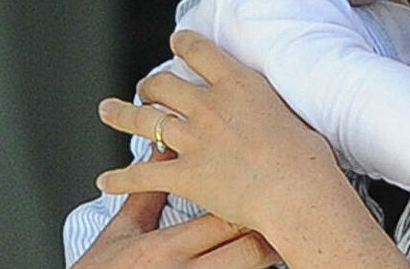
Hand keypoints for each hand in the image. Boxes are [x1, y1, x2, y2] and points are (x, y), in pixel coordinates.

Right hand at [70, 184, 277, 268]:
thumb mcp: (120, 234)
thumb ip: (145, 194)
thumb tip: (161, 152)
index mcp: (166, 248)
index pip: (221, 215)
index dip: (249, 197)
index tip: (267, 181)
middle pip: (247, 246)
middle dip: (270, 227)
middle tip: (289, 207)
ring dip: (267, 252)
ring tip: (283, 235)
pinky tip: (264, 262)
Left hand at [97, 31, 357, 238]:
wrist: (296, 187)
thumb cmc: (306, 155)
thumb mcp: (290, 111)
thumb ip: (268, 106)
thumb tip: (270, 110)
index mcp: (238, 84)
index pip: (200, 52)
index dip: (182, 43)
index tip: (176, 41)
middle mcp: (209, 106)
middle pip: (164, 84)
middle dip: (150, 85)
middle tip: (146, 87)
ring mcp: (193, 139)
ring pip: (145, 121)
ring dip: (122, 115)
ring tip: (109, 110)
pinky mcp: (184, 174)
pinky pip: (141, 175)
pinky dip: (120, 178)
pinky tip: (106, 179)